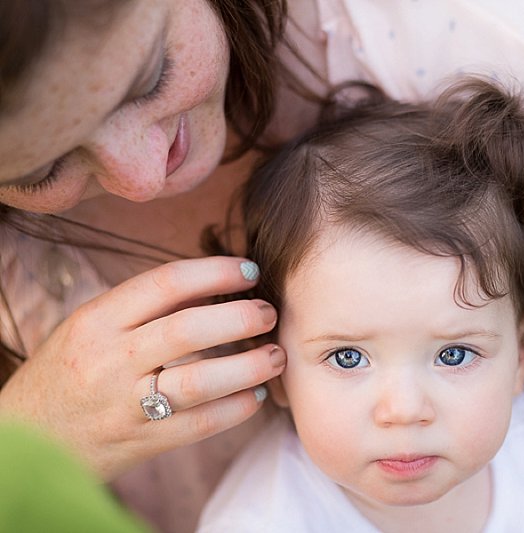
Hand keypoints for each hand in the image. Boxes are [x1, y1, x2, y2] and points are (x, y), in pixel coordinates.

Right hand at [0, 256, 284, 479]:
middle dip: (240, 318)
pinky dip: (236, 409)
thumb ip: (144, 306)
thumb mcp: (91, 327)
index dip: (216, 272)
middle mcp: (109, 360)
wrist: (29, 439)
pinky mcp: (142, 442)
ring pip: (198, 382)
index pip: (165, 283)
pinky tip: (256, 396)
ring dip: (248, 366)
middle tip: (269, 312)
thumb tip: (214, 282)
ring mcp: (125, 405)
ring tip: (275, 355)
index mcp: (97, 321)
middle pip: (187, 330)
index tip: (250, 271)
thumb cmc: (70, 372)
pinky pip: (200, 424)